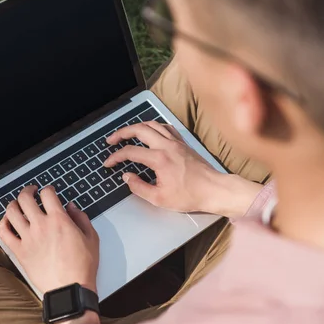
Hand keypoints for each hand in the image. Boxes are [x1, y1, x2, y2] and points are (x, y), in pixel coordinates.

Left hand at [0, 185, 99, 294]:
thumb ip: (81, 218)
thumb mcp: (91, 237)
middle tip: (31, 192)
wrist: (70, 288)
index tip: (49, 191)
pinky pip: (4, 233)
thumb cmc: (82, 266)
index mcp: (59, 220)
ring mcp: (28, 238)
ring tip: (17, 204)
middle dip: (28, 191)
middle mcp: (41, 226)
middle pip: (25, 198)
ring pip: (12, 212)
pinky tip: (7, 221)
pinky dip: (3, 223)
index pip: (47, 194)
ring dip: (14, 204)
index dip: (48, 189)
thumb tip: (71, 207)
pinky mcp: (19, 252)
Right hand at [104, 121, 262, 218]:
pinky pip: (166, 128)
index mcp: (159, 159)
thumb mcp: (159, 198)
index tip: (108, 163)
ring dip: (136, 127)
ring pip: (152, 125)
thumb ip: (139, 187)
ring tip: (127, 134)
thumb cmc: (190, 195)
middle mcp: (166, 146)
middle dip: (121, 133)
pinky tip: (150, 133)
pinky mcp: (183, 143)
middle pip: (138, 130)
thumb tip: (127, 177)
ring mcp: (176, 142)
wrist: (214, 190)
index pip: (130, 152)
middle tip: (111, 140)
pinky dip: (154, 127)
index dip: (115, 157)